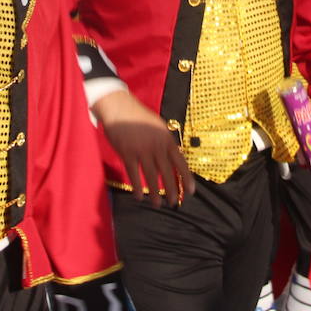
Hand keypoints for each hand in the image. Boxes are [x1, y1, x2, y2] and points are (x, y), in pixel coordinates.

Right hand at [91, 90, 194, 206]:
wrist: (119, 107)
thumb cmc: (138, 117)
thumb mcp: (157, 127)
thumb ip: (164, 143)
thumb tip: (170, 163)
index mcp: (166, 138)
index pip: (180, 162)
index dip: (186, 178)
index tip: (191, 191)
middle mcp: (156, 145)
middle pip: (166, 172)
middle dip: (171, 189)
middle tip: (173, 202)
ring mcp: (142, 149)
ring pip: (151, 175)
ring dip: (155, 192)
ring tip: (157, 204)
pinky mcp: (127, 153)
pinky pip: (134, 173)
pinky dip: (137, 186)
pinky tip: (139, 196)